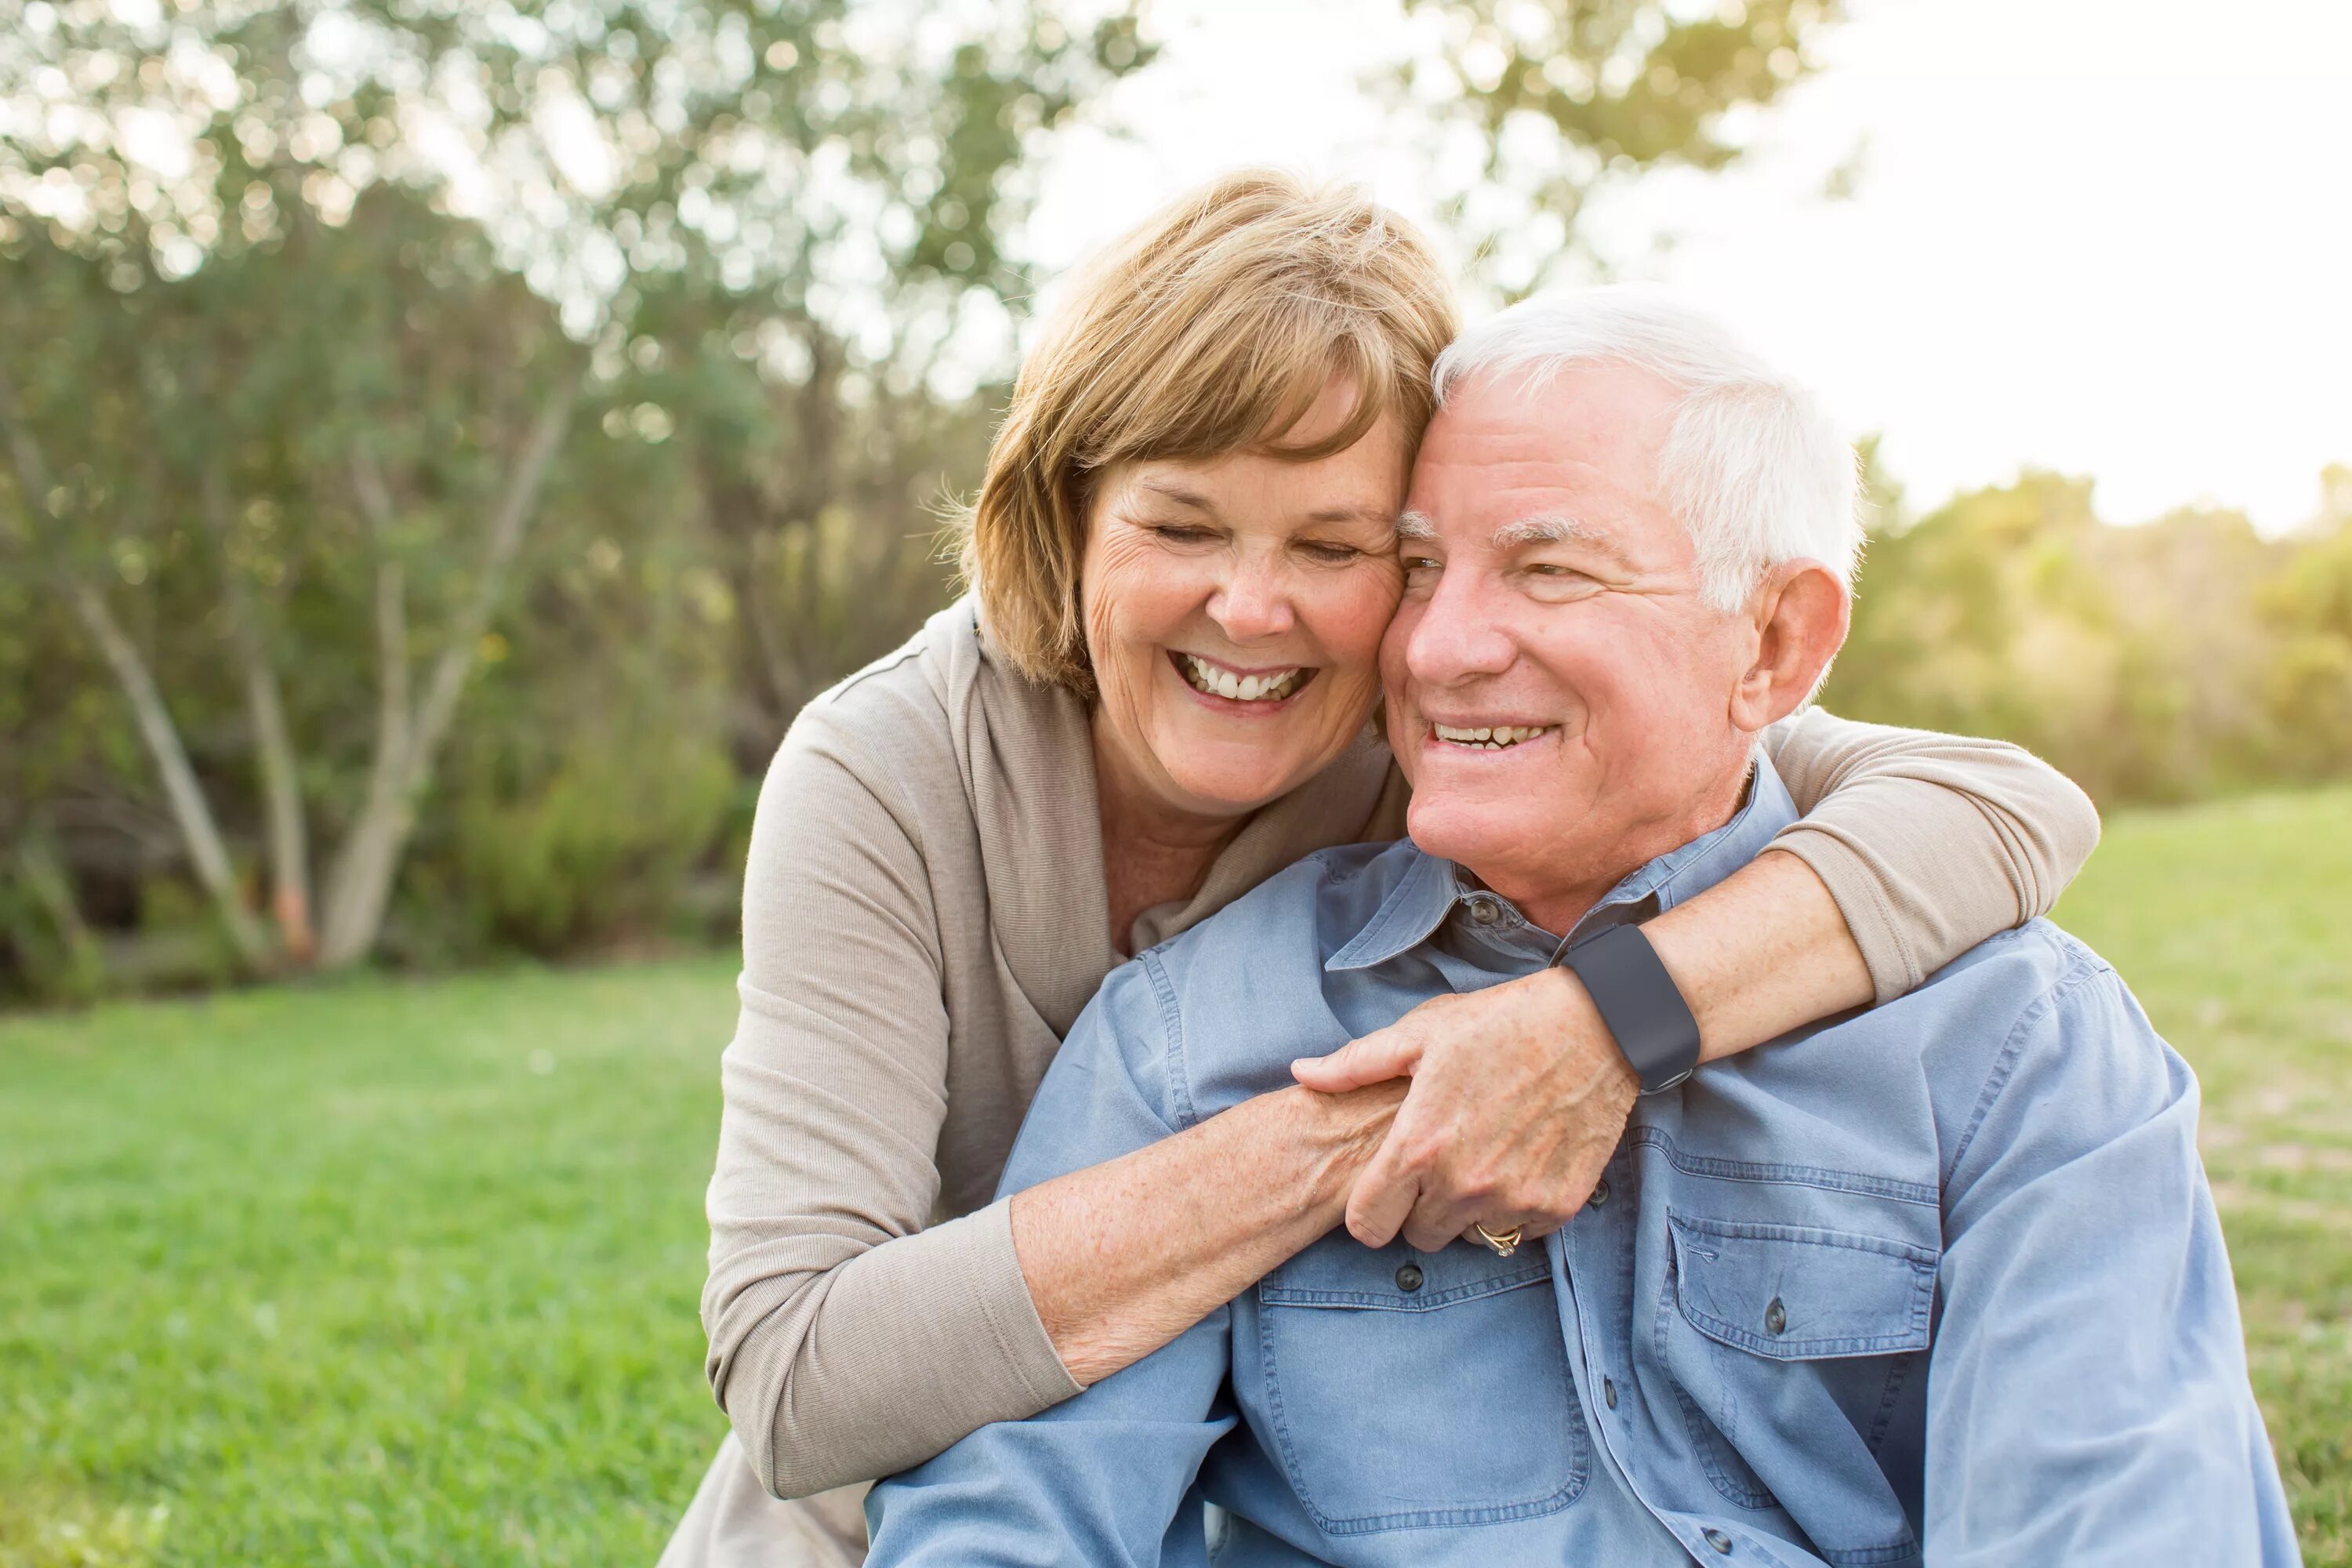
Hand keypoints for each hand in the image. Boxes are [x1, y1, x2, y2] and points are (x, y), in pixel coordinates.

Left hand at [1290, 967, 1639, 1252]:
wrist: (1595, 1026)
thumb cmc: (1500, 1023)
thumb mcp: (1420, 1034)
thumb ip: (1354, 1065)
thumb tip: (1301, 1073)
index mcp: (1418, 1147)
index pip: (1367, 1226)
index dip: (1370, 1208)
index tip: (1387, 1186)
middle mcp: (1463, 1184)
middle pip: (1418, 1237)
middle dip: (1420, 1207)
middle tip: (1440, 1161)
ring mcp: (1513, 1199)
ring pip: (1468, 1238)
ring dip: (1467, 1210)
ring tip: (1481, 1157)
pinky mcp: (1557, 1205)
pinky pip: (1518, 1231)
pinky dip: (1515, 1207)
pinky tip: (1519, 1161)